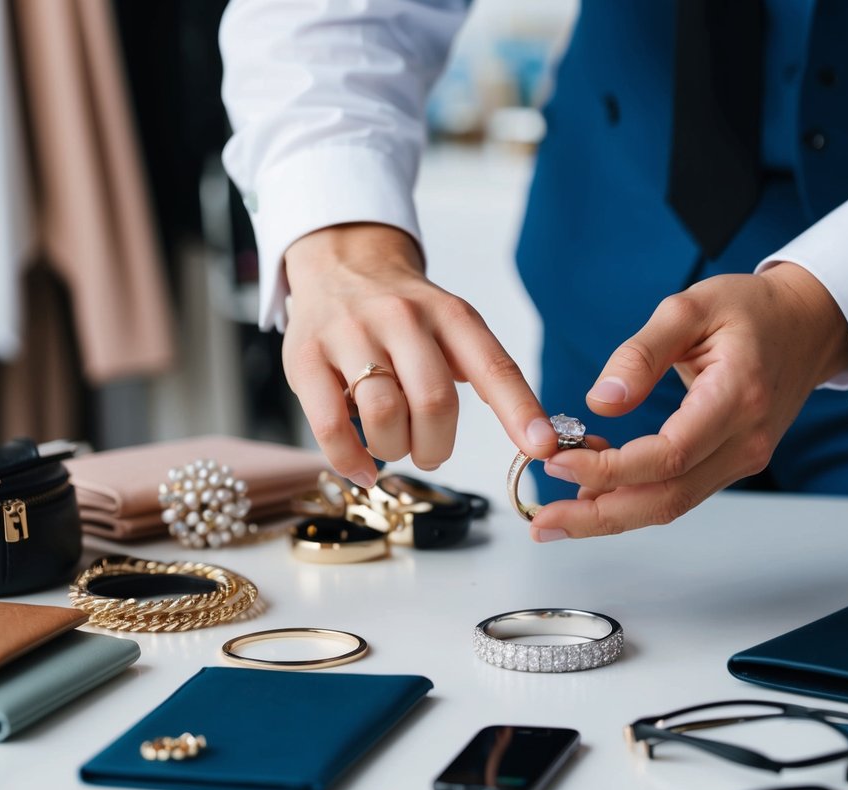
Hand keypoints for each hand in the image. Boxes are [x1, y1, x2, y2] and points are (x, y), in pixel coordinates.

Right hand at [282, 223, 557, 485]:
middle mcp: (402, 318)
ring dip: (396, 449)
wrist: (340, 263)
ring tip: (394, 446)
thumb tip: (535, 438)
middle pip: (434, 401)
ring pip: (384, 413)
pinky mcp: (305, 356)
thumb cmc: (405, 315)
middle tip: (431, 451)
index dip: (520, 410)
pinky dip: (349, 459)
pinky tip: (363, 468)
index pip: (494, 365)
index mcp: (451, 316)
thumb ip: (489, 375)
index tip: (542, 446)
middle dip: (438, 445)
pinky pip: (329, 425)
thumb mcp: (455, 328)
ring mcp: (350, 334)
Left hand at [529, 262, 847, 540]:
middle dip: (600, 516)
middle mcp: (746, 440)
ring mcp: (743, 458)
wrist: (806, 326)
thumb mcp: (690, 307)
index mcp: (738, 396)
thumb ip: (641, 353)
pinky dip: (633, 499)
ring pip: (671, 505)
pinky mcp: (732, 463)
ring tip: (555, 515)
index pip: (669, 455)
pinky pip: (679, 492)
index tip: (558, 462)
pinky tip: (593, 494)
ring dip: (611, 516)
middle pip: (667, 498)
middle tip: (543, 520)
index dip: (610, 469)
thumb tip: (601, 400)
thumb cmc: (750, 310)